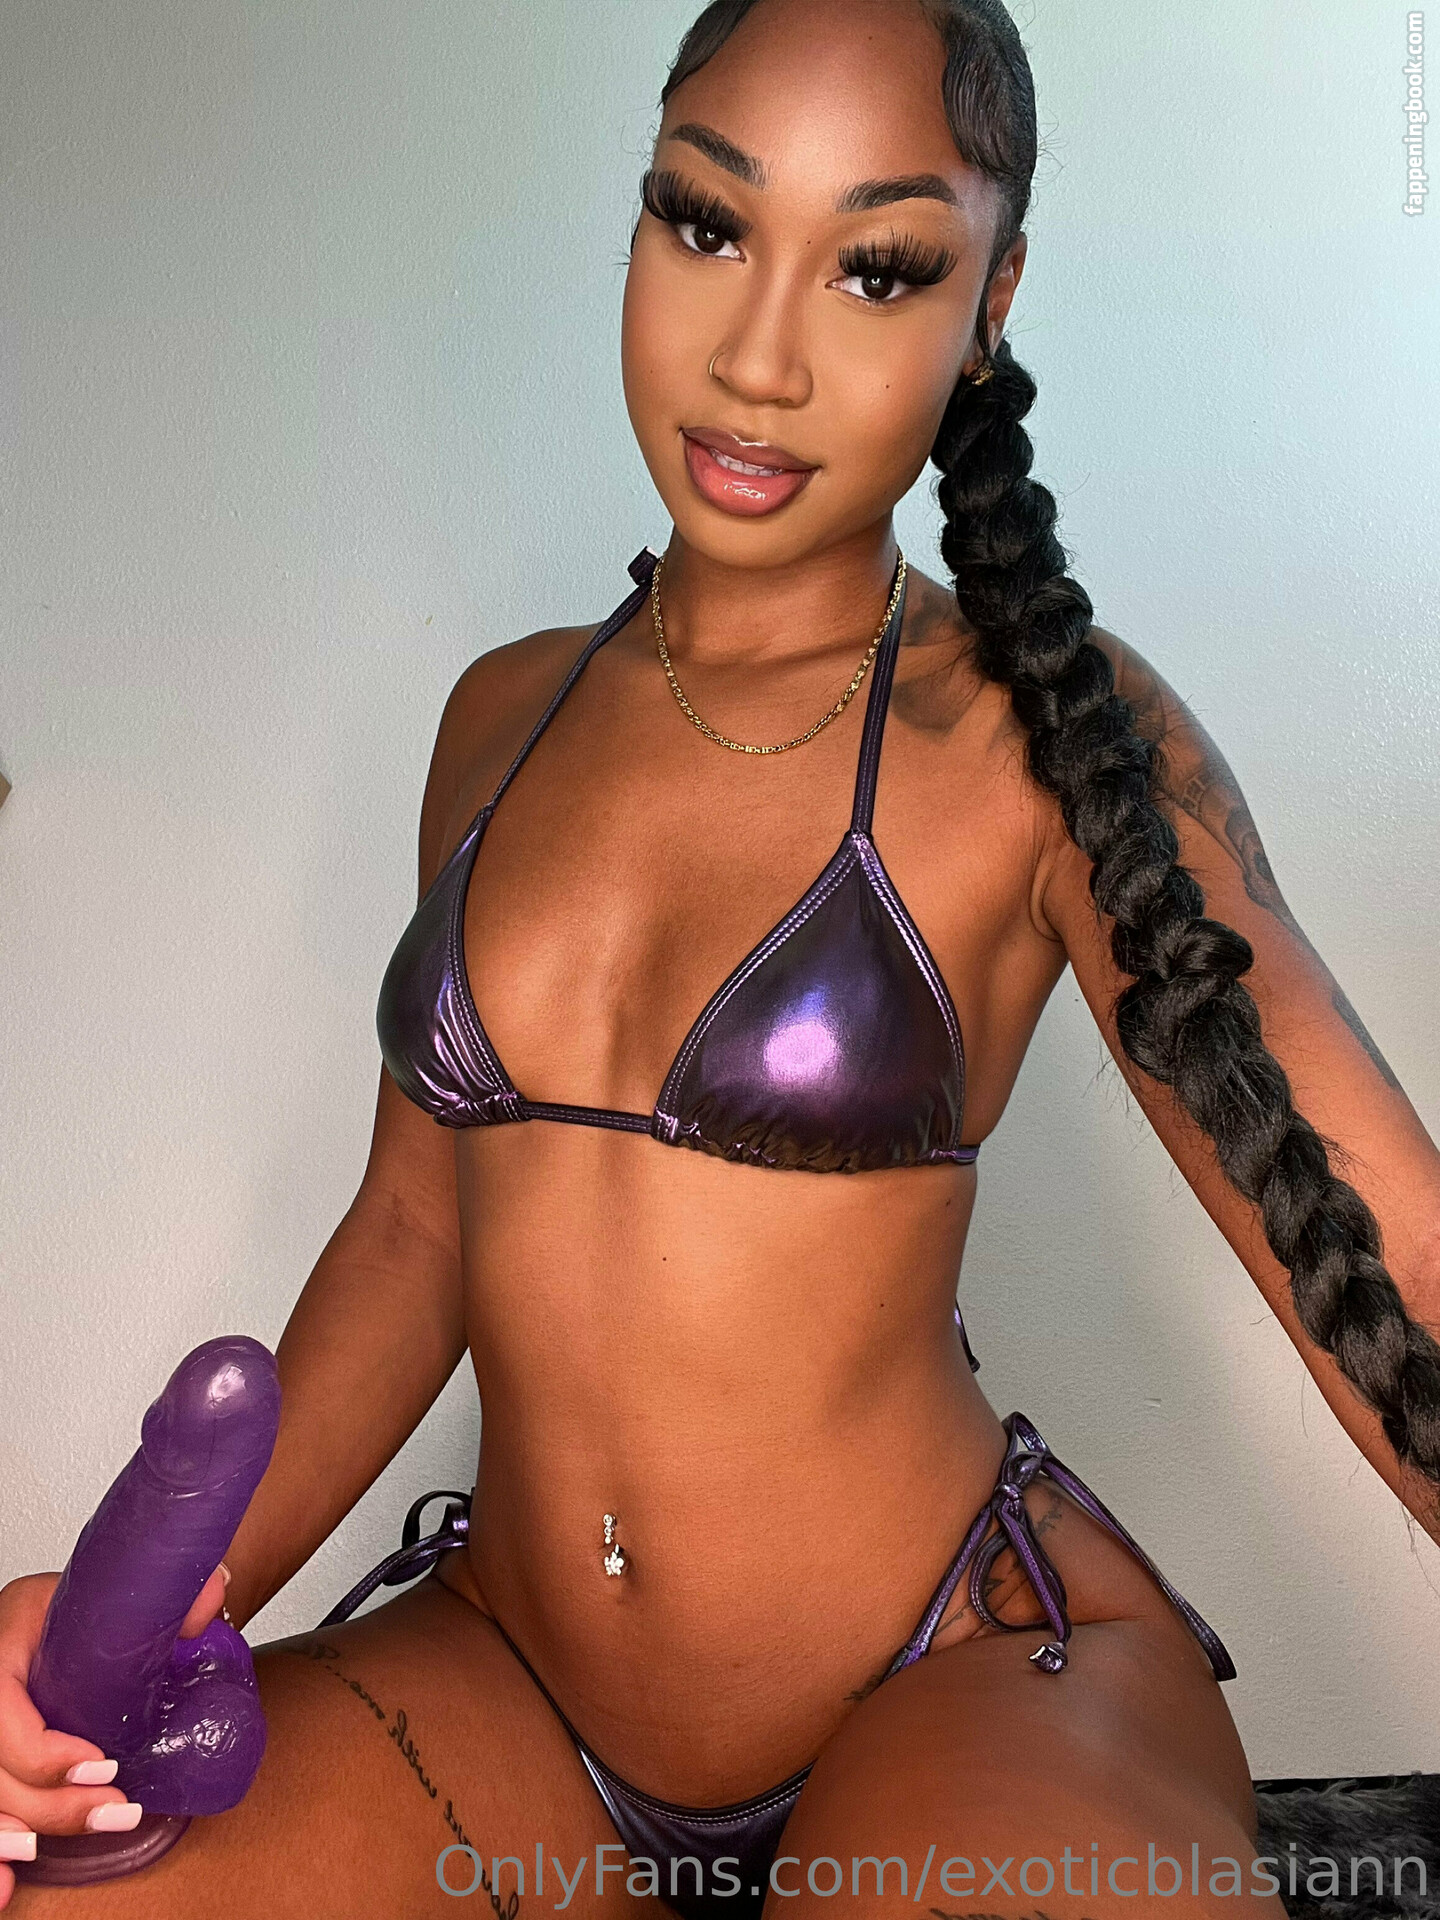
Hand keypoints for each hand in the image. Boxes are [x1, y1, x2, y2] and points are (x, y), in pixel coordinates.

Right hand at [5, 1336, 279, 1894]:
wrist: (92, 1604)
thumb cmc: (96, 1603)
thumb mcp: (123, 1590)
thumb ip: (171, 1598)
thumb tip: (213, 1592)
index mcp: (7, 1640)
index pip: (1, 1711)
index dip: (43, 1750)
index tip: (100, 1764)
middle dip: (50, 1802)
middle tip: (116, 1809)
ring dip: (23, 1830)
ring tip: (77, 1839)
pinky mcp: (2, 1757)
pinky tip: (9, 1884)